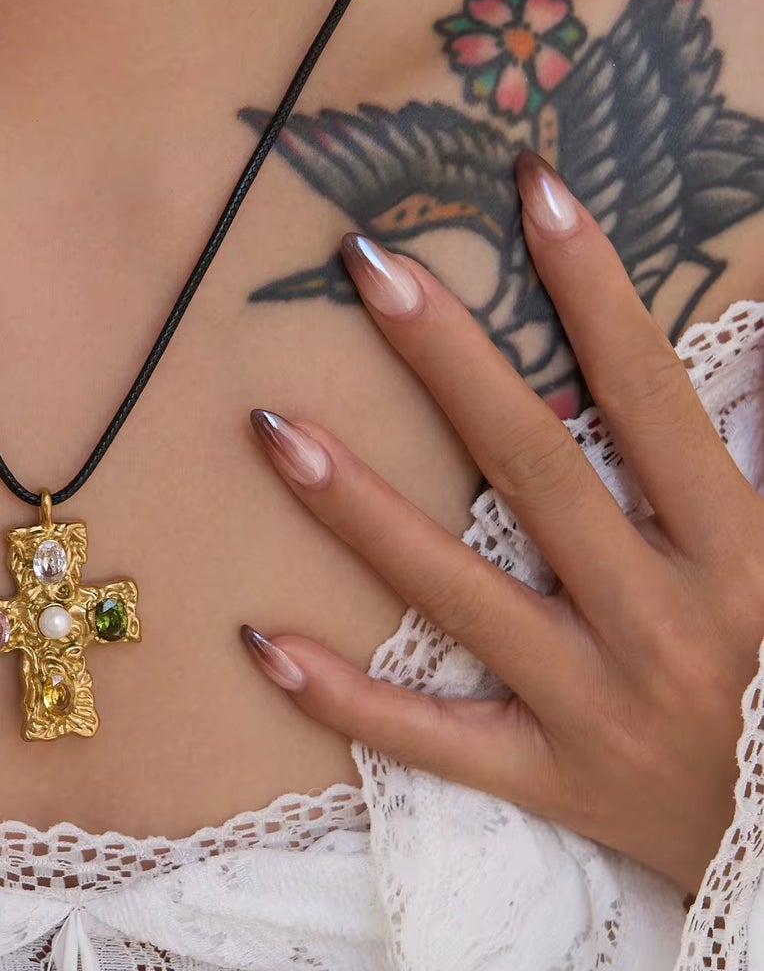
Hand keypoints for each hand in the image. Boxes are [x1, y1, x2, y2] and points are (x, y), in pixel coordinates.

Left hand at [241, 151, 761, 893]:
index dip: (595, 288)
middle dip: (450, 358)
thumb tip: (763, 318)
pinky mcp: (548, 782)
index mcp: (742, 554)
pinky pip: (429, 741)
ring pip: (455, 594)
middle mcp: (658, 622)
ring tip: (269, 425)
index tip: (531, 188)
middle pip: (533, 467)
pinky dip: (343, 697)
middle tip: (366, 264)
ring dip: (357, 508)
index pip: (653, 395)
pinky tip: (257, 639)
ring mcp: (592, 707)